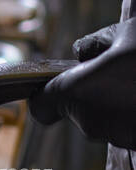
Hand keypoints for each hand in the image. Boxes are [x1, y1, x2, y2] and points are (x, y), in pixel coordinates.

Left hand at [30, 17, 135, 147]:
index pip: (43, 106)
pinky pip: (127, 127)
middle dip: (92, 92)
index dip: (46, 95)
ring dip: (116, 103)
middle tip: (118, 69)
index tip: (55, 86)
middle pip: (77, 110)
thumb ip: (95, 43)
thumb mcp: (126, 32)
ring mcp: (119, 137)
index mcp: (78, 91)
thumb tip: (82, 52)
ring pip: (104, 120)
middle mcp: (93, 122)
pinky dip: (134, 113)